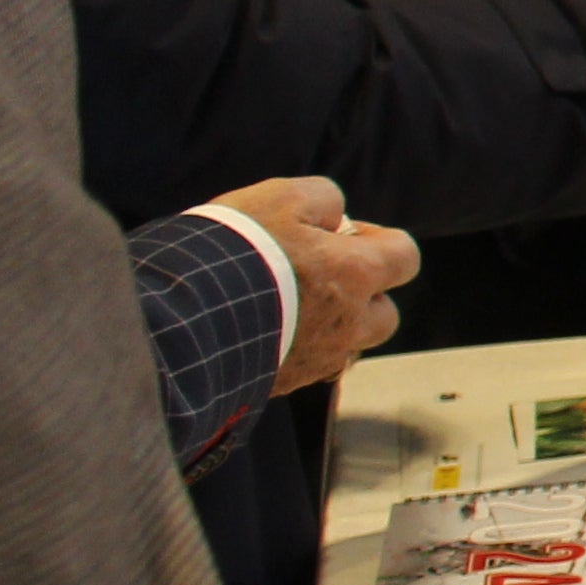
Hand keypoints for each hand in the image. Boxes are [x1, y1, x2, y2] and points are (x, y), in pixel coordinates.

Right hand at [206, 174, 419, 391]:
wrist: (180, 321)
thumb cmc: (235, 251)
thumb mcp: (280, 198)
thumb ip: (322, 200)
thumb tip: (336, 216)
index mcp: (356, 276)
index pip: (405, 257)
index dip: (380, 242)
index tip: (343, 235)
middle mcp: (348, 325)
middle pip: (385, 315)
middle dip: (364, 294)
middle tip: (320, 274)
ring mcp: (316, 362)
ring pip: (346, 347)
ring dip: (332, 327)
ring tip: (289, 305)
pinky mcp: (282, 386)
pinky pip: (306, 370)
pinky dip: (296, 351)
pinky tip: (264, 332)